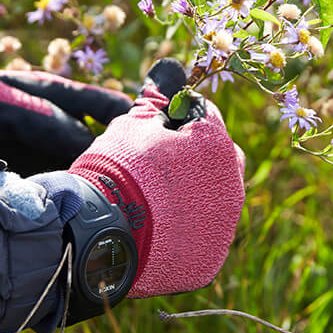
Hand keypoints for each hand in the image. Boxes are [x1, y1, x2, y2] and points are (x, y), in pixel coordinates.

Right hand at [68, 76, 244, 297]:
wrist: (99, 235)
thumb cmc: (116, 172)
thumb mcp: (131, 125)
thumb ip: (155, 103)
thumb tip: (166, 72)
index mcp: (218, 145)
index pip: (206, 117)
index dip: (178, 119)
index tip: (156, 130)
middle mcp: (233, 186)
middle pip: (219, 159)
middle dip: (195, 157)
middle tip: (157, 167)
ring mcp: (224, 227)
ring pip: (215, 200)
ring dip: (194, 196)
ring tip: (154, 203)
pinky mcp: (210, 260)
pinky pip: (203, 237)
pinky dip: (186, 232)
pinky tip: (158, 232)